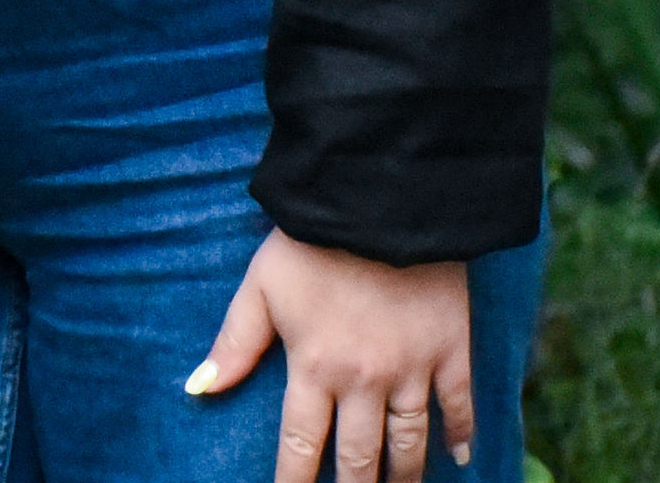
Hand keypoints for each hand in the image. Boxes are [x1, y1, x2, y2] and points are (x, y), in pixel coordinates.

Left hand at [189, 228, 472, 481]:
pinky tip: (459, 460)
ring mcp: (412, 369)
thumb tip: (198, 389)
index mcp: (313, 367)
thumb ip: (234, 343)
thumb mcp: (260, 287)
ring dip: (402, 474)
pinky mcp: (451, 350)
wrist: (379, 204)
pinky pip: (458, 405)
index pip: (300, 443)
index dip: (294, 480)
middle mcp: (363, 380)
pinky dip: (461, 435)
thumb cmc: (310, 242)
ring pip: (409, 441)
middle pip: (359, 456)